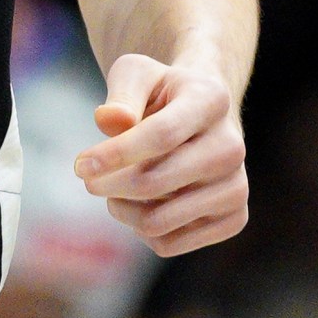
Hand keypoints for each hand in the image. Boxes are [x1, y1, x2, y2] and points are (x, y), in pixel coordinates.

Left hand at [74, 52, 247, 255]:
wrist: (201, 118)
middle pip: (155, 181)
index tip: (80, 165)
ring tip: (112, 188)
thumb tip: (108, 120)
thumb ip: (121, 93)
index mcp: (210, 100)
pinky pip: (169, 243)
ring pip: (159, 220)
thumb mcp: (136, 74)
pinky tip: (139, 204)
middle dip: (108, 183)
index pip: (160, 135)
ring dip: (120, 208)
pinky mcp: (234, 219)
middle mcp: (233, 146)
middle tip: (88, 178)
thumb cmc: (160, 93)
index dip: (116, 154)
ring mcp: (237, 187)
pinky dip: (140, 229)